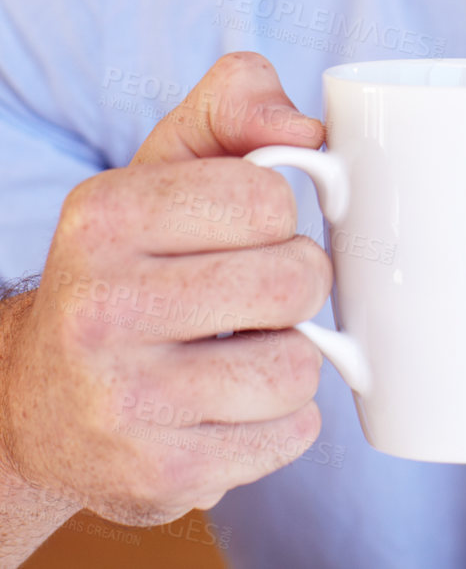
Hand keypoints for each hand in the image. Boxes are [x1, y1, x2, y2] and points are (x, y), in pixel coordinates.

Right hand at [0, 52, 330, 536]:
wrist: (43, 397)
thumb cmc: (131, 262)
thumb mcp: (167, 161)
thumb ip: (237, 103)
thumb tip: (307, 130)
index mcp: (103, 217)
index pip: (266, 198)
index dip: (276, 213)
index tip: (247, 229)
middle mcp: (99, 309)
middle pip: (291, 281)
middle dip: (296, 282)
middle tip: (260, 291)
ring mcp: (124, 401)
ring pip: (296, 366)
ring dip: (292, 355)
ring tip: (246, 347)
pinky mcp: (158, 476)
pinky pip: (290, 434)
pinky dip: (281, 419)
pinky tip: (234, 404)